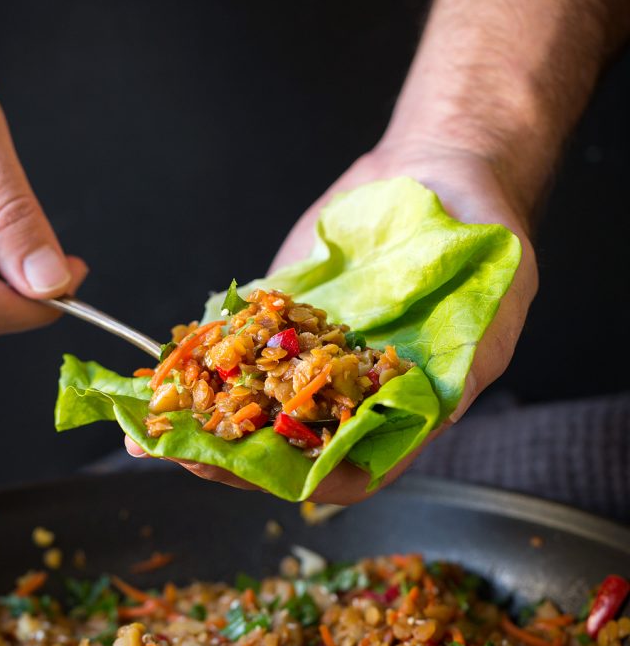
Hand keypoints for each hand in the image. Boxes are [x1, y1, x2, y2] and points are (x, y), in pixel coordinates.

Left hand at [126, 137, 537, 501]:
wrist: (439, 168)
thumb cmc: (485, 237)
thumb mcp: (501, 293)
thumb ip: (474, 356)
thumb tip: (444, 411)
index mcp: (403, 406)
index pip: (356, 465)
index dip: (316, 477)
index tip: (275, 477)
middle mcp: (350, 393)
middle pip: (287, 447)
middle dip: (233, 458)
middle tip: (184, 456)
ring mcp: (307, 357)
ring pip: (248, 407)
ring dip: (200, 423)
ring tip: (145, 431)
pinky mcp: (276, 318)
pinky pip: (231, 348)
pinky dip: (194, 362)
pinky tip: (156, 371)